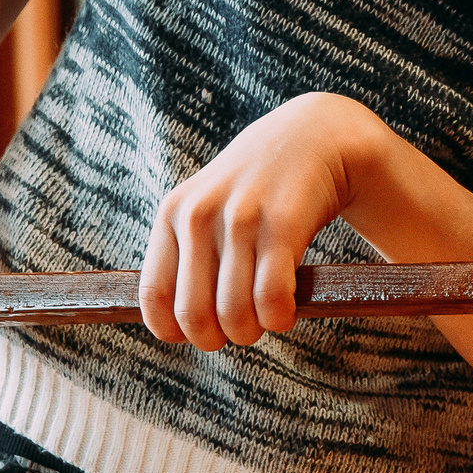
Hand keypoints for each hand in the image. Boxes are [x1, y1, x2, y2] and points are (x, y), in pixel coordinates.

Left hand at [142, 92, 388, 351]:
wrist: (317, 134)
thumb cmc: (260, 186)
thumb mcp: (209, 205)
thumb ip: (187, 251)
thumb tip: (173, 324)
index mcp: (173, 213)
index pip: (154, 297)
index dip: (177, 331)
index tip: (203, 332)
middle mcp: (199, 215)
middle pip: (194, 316)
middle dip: (219, 338)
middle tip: (242, 329)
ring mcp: (240, 218)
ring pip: (234, 315)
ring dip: (253, 332)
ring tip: (267, 319)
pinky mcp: (282, 224)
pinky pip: (271, 300)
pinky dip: (279, 319)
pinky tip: (288, 309)